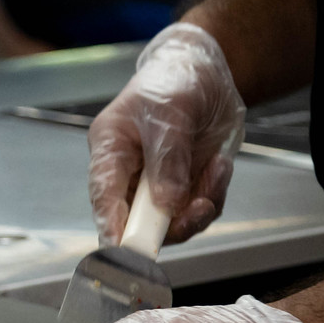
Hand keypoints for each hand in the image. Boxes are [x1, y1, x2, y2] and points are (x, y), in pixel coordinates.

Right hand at [89, 23, 244, 246]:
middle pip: (138, 221)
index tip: (123, 250)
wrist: (208, 72)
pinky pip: (199, 210)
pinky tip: (219, 165)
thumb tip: (166, 204)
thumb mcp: (170, 113)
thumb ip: (167, 160)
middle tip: (197, 208)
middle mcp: (130, 174)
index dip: (111, 226)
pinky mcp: (186, 188)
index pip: (104, 197)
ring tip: (216, 172)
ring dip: (200, 207)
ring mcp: (158, 185)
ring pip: (174, 223)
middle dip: (171, 223)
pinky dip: (214, 194)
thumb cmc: (174, 82)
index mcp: (110, 150)